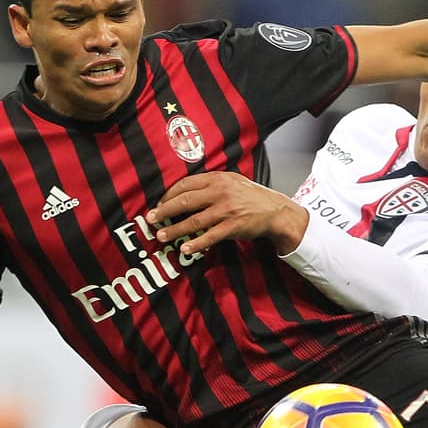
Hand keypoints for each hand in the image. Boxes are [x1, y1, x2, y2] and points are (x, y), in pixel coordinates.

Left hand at [147, 172, 308, 255]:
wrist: (276, 211)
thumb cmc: (252, 197)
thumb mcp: (232, 181)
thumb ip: (211, 183)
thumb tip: (186, 190)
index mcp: (217, 179)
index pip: (185, 184)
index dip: (168, 195)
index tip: (159, 204)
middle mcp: (220, 192)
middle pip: (185, 200)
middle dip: (165, 211)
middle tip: (151, 219)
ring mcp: (226, 210)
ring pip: (194, 220)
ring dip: (175, 229)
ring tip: (161, 235)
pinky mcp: (233, 227)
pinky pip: (210, 237)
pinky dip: (196, 243)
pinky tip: (185, 248)